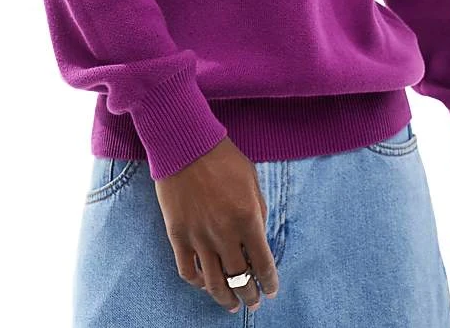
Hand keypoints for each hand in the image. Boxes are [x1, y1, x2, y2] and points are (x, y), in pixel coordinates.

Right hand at [154, 136, 278, 313]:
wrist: (184, 144)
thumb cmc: (222, 157)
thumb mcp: (251, 180)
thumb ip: (258, 211)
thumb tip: (258, 239)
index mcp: (248, 217)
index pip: (263, 263)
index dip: (269, 281)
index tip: (271, 289)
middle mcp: (224, 233)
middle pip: (240, 278)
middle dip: (250, 294)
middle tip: (254, 302)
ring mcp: (199, 236)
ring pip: (214, 283)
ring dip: (226, 298)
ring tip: (231, 305)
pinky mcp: (178, 235)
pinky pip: (188, 270)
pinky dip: (198, 283)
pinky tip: (205, 284)